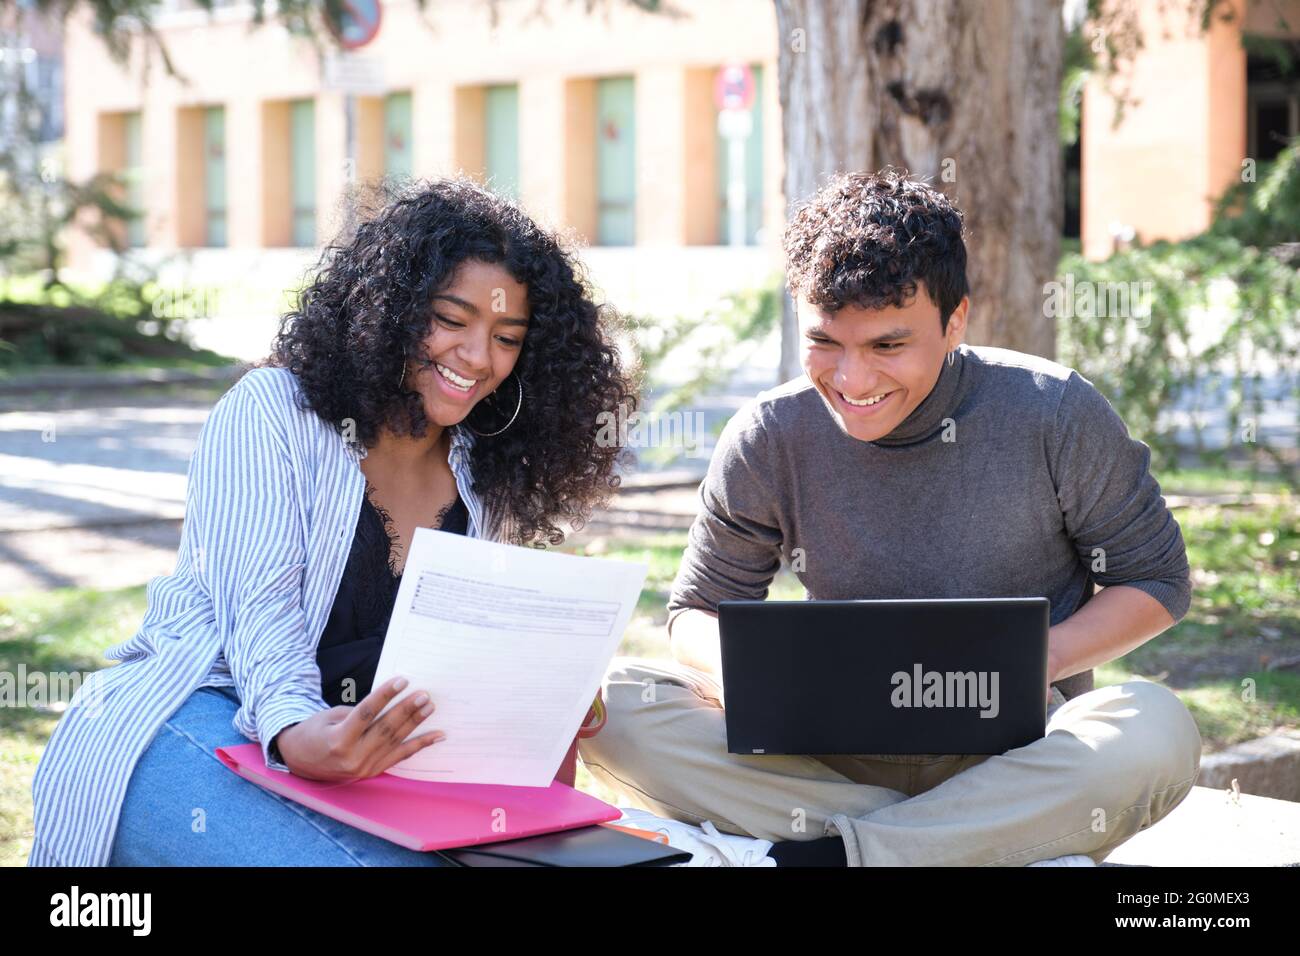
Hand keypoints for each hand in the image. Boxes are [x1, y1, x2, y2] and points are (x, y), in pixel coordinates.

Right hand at [274, 676, 444, 780]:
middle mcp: (352, 757)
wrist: (301, 761)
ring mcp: (364, 767)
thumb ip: (360, 713)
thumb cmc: (315, 732)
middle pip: (384, 729)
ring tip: (429, 707)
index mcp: (338, 739)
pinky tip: (436, 735)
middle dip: (406, 710)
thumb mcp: (330, 716)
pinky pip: (400, 757)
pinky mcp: (372, 772)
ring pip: (395, 741)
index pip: (366, 714)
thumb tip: (390, 701)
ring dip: (415, 723)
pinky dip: (419, 745)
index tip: (402, 681)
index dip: (385, 696)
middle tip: (423, 695)